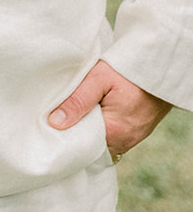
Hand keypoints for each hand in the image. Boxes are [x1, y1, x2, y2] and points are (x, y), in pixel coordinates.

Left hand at [48, 60, 170, 158]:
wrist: (161, 63)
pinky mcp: (137, 129)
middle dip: (76, 134)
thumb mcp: (98, 79)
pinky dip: (101, 126)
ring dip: (89, 129)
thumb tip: (54, 123)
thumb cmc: (130, 69)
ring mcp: (133, 137)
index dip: (66, 139)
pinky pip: (113, 134)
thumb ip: (77, 101)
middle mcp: (125, 140)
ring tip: (74, 113)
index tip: (50, 129)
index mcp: (115, 132)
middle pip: (92, 146)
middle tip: (57, 120)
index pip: (82, 148)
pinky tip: (93, 112)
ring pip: (102, 140)